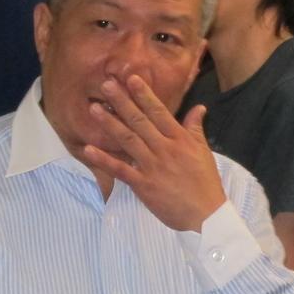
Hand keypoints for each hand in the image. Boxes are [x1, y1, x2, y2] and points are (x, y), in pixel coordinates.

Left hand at [81, 75, 225, 231]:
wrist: (205, 215)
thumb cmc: (205, 183)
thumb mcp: (204, 151)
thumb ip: (195, 128)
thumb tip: (198, 107)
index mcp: (179, 139)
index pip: (159, 112)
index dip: (144, 94)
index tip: (131, 78)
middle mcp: (164, 149)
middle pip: (139, 121)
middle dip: (122, 102)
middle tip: (105, 85)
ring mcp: (152, 166)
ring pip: (128, 140)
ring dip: (110, 124)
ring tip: (94, 109)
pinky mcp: (143, 185)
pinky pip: (120, 170)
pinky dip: (104, 160)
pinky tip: (88, 149)